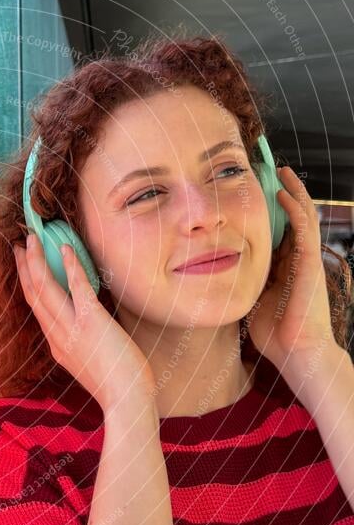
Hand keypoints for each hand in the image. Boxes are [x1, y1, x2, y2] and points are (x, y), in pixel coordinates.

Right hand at [14, 233, 155, 409]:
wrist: (127, 402)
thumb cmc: (118, 386)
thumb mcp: (90, 364)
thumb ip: (81, 344)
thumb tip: (87, 327)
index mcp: (56, 346)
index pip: (36, 308)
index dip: (28, 282)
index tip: (24, 264)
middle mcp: (57, 336)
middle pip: (33, 294)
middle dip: (25, 266)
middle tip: (21, 243)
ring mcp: (71, 330)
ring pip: (45, 289)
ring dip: (37, 260)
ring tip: (34, 238)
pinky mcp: (91, 322)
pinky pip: (76, 288)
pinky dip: (69, 266)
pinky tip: (66, 249)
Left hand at [244, 166, 334, 372]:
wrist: (295, 352)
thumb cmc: (273, 332)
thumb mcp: (251, 299)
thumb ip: (241, 282)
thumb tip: (214, 273)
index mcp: (285, 268)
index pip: (279, 231)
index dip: (270, 212)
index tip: (254, 194)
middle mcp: (298, 260)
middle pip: (295, 218)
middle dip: (285, 194)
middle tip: (273, 172)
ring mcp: (307, 261)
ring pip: (305, 217)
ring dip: (294, 192)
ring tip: (283, 172)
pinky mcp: (310, 264)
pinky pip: (305, 229)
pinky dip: (296, 209)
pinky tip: (284, 193)